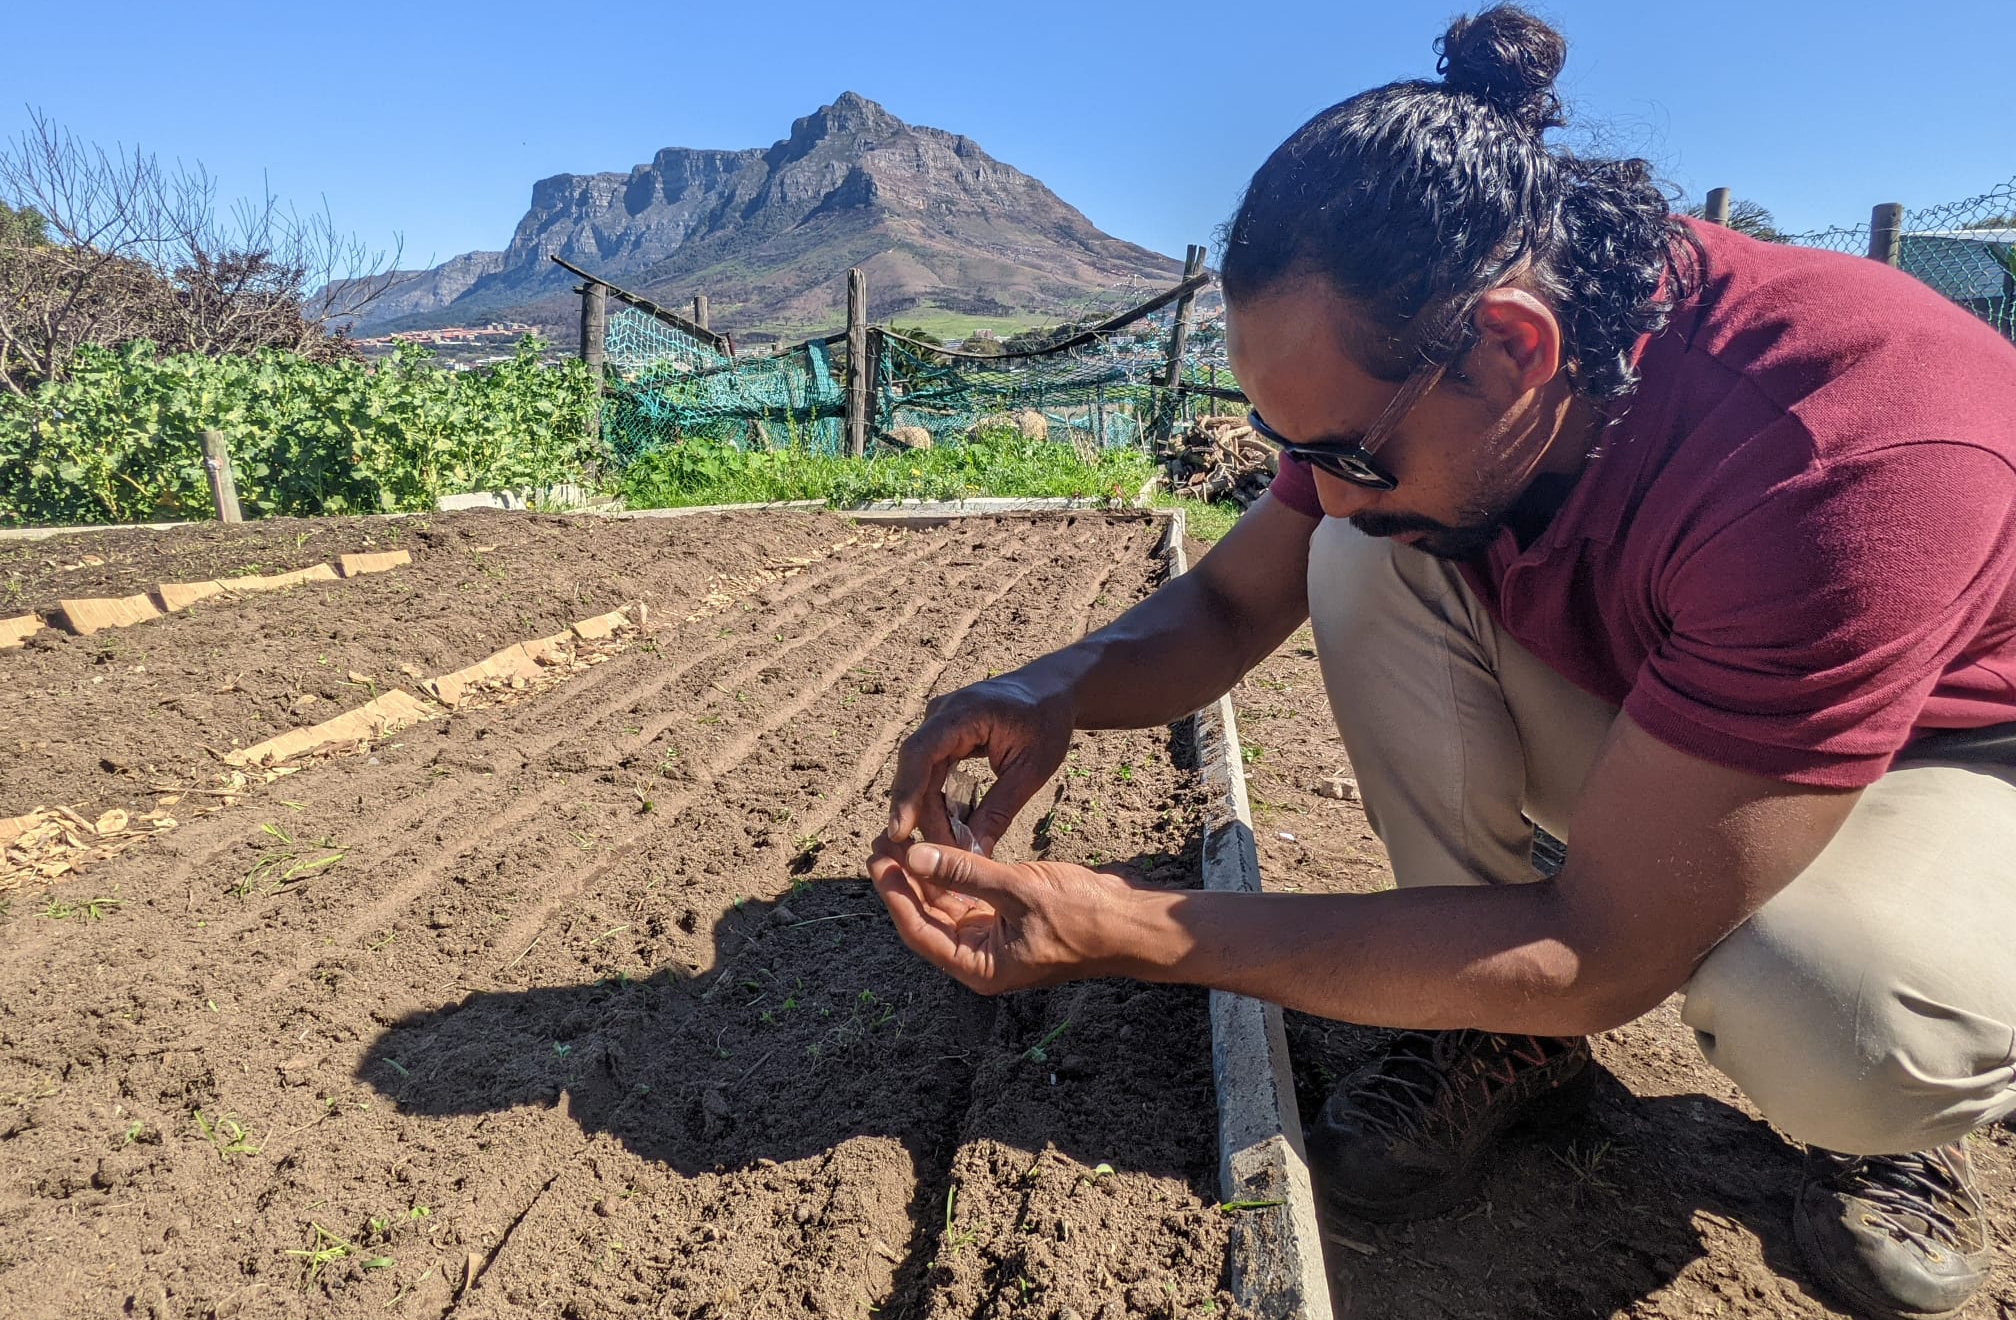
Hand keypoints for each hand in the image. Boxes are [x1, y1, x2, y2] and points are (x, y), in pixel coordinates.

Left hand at [866, 834, 1132, 994]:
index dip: (895, 895)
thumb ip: (968, 873)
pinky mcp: (1006, 914)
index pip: (920, 931)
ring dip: (924, 873)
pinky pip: (968, 893)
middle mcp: (981, 955)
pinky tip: (936, 844)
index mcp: (980, 965)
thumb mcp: (1022, 890)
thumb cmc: (1086, 918)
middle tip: (882, 842)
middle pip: (927, 916)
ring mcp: (993, 935)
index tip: (878, 860)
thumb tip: (916, 858)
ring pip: (946, 902)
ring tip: (901, 838)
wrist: (1131, 922)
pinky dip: (953, 870)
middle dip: (904, 880)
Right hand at [887, 671, 1074, 855]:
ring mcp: (938, 722)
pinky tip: (951, 827)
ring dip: (931, 812)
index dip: (907, 793)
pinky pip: (931, 771)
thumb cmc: (1046, 723)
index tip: (900, 831)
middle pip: (916, 769)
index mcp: (964, 712)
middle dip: (923, 815)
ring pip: (921, 775)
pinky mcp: (942, 735)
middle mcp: (942, 713)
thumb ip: (1000, 810)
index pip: (920, 753)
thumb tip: (976, 854)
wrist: (1051, 692)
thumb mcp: (1031, 770)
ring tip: (949, 846)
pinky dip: (939, 800)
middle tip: (938, 856)